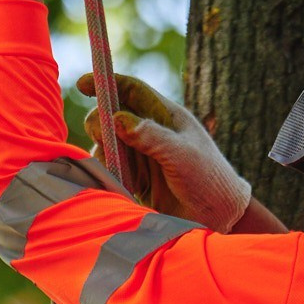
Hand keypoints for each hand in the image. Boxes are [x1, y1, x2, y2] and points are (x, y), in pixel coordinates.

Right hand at [78, 71, 252, 230]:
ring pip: (109, 145)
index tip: (82, 85)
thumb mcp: (180, 154)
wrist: (220, 219)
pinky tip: (121, 185)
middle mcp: (152, 133)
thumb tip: (116, 118)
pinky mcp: (138, 180)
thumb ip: (150, 136)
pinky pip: (112, 170)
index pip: (132, 90)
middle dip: (101, 125)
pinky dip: (108, 174)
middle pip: (113, 117)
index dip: (107, 83)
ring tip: (118, 170)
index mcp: (166, 117)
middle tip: (102, 141)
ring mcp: (144, 156)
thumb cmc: (209, 180)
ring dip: (104, 154)